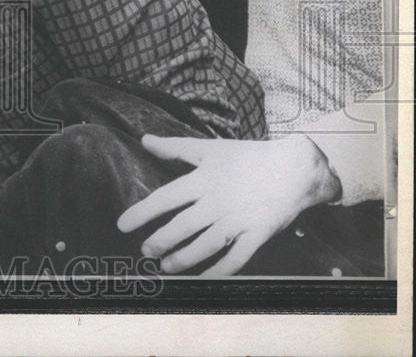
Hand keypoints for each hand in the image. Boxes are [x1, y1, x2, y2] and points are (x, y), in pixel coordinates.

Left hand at [116, 134, 341, 275]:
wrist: (295, 168)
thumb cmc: (248, 157)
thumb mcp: (210, 148)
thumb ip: (175, 148)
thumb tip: (145, 140)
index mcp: (204, 179)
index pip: (166, 198)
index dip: (142, 212)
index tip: (122, 225)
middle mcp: (218, 201)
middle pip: (183, 225)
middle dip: (161, 241)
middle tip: (145, 251)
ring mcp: (239, 220)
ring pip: (206, 245)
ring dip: (184, 258)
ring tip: (166, 266)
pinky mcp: (257, 234)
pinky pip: (236, 258)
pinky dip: (219, 271)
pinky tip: (202, 278)